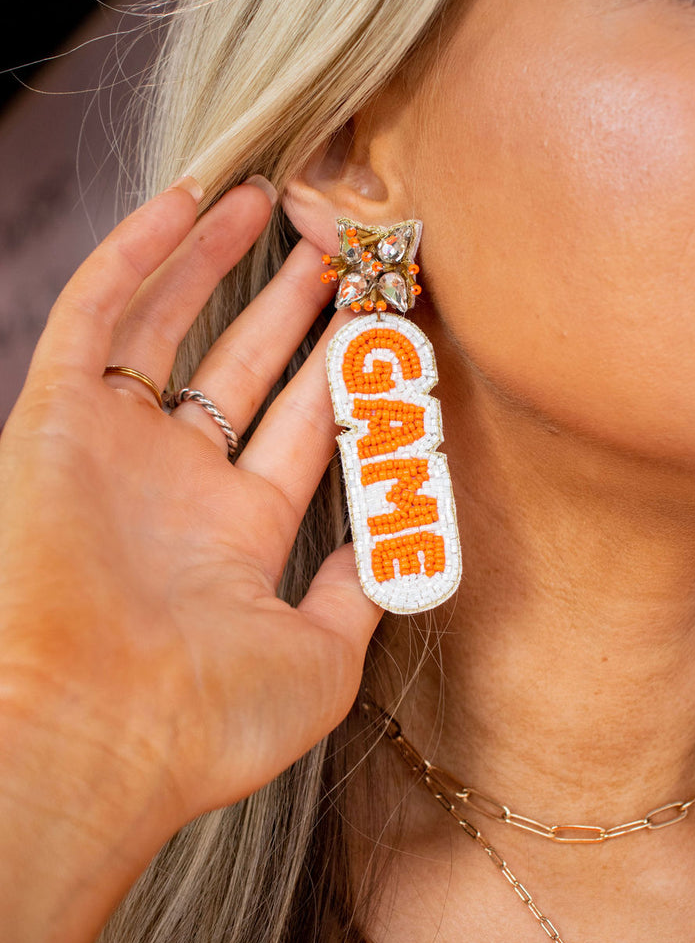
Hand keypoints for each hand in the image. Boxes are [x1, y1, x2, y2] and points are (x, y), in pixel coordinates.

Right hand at [0, 177, 381, 942]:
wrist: (94, 741)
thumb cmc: (207, 724)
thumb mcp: (321, 662)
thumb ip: (357, 593)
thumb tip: (385, 545)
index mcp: (235, 538)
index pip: (303, 430)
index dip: (347, 372)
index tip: (391, 320)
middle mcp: (174, 489)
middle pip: (244, 371)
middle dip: (294, 309)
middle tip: (342, 249)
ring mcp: (114, 452)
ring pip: (169, 329)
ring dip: (217, 263)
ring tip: (270, 200)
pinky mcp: (53, 422)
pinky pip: (96, 316)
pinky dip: (138, 256)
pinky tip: (189, 200)